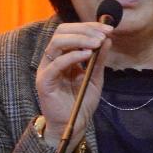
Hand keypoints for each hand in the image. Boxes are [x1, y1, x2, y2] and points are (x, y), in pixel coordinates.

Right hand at [35, 21, 114, 145]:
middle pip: (62, 32)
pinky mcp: (44, 82)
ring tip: (96, 43)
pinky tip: (87, 55)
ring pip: (57, 43)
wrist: (72, 125)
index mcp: (63, 55)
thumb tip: (108, 38)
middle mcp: (52, 59)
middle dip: (85, 30)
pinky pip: (56, 64)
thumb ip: (99, 59)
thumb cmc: (81, 101)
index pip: (72, 31)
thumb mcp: (95, 76)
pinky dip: (72, 56)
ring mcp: (47, 69)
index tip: (108, 29)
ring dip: (79, 39)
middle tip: (103, 35)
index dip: (89, 27)